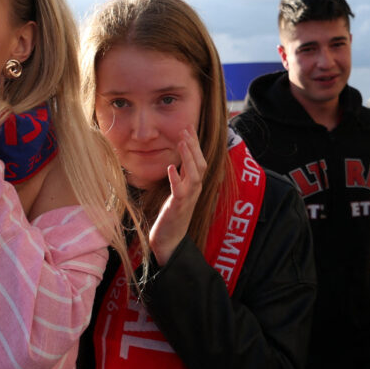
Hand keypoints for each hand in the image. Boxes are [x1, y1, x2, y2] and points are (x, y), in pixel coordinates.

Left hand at [148, 127, 205, 265]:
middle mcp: (194, 190)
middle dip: (194, 146)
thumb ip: (181, 178)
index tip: (188, 128)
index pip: (199, 160)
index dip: (195, 144)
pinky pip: (180, 191)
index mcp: (194, 186)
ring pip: (195, 175)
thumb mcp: (178, 193)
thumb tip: (179, 161)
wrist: (169, 241)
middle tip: (186, 130)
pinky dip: (176, 178)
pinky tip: (171, 167)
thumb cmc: (172, 217)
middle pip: (200, 164)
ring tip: (181, 142)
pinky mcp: (178, 207)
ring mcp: (188, 199)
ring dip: (188, 158)